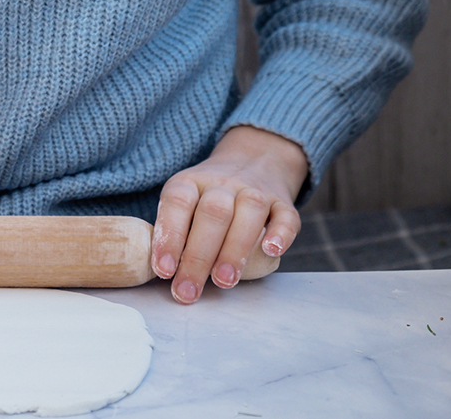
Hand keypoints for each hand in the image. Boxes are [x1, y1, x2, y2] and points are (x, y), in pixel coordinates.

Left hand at [152, 125, 306, 303]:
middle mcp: (222, 183)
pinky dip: (280, 234)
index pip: (177, 202)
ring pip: (249, 211)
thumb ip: (174, 231)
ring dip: (235, 249)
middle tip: (189, 290)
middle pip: (212, 213)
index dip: (169, 237)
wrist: (252, 161)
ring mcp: (255, 190)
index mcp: (190, 182)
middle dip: (199, 256)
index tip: (164, 270)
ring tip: (223, 280)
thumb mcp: (183, 203)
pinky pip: (286, 215)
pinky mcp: (283, 202)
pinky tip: (271, 252)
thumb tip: (164, 273)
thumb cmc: (207, 197)